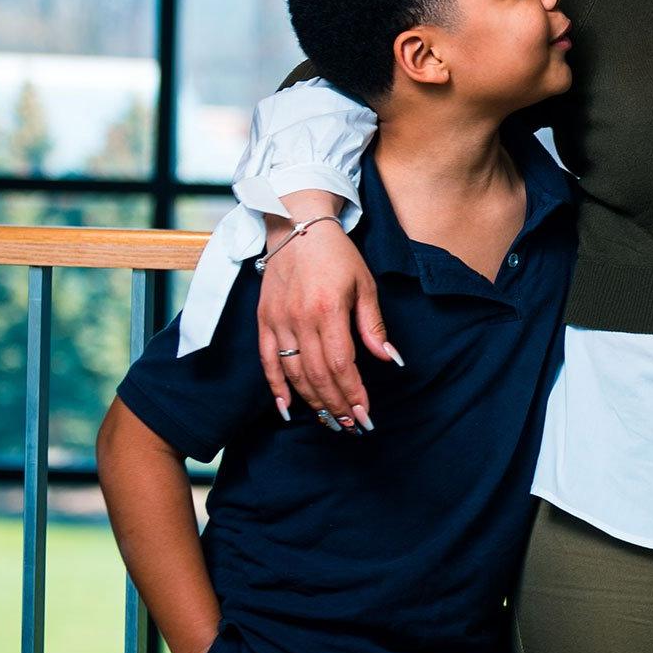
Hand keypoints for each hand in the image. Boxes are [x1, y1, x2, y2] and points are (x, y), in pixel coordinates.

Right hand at [257, 215, 393, 433]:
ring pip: (294, 373)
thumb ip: (373, 325)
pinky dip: (276, 387)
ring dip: (312, 401)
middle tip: (352, 426)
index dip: (353, 392)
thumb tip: (390, 359)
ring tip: (330, 421)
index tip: (366, 414)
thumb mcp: (365, 285)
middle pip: (318, 375)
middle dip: (336, 405)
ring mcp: (277, 322)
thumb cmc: (337, 255)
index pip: (342, 364)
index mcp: (328, 311)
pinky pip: (266, 362)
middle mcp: (299, 320)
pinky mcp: (263, 321)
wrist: (296, 226)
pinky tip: (287, 408)